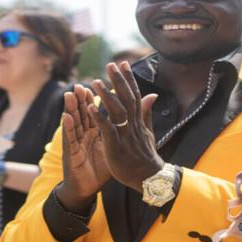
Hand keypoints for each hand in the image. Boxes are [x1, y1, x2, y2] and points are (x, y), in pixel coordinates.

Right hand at [60, 84, 113, 202]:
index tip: (101, 83)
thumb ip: (120, 130)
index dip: (97, 99)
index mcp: (95, 133)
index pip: (95, 112)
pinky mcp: (71, 153)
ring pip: (74, 122)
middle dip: (82, 99)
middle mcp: (84, 135)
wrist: (87, 188)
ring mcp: (77, 143)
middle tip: (82, 84)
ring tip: (71, 93)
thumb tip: (131, 117)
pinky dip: (68, 127)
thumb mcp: (113, 148)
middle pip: (83, 113)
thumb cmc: (99, 168)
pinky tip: (66, 116)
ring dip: (72, 107)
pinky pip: (70, 138)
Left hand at [89, 60, 166, 191]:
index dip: (128, 79)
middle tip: (110, 64)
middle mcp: (133, 125)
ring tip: (95, 82)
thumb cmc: (146, 156)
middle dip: (118, 81)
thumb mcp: (148, 132)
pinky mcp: (116, 147)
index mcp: (138, 121)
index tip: (123, 63)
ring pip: (116, 112)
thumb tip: (152, 95)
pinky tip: (89, 107)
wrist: (149, 178)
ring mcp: (125, 136)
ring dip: (106, 96)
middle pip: (126, 99)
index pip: (134, 95)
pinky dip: (99, 118)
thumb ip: (146, 112)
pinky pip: (107, 130)